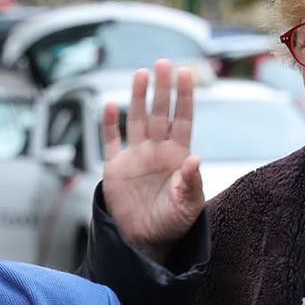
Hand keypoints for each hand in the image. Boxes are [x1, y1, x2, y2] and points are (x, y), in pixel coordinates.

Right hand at [100, 59, 203, 263]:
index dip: (185, 97)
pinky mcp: (115, 168)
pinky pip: (111, 140)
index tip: (187, 74)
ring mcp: (136, 157)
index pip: (182, 119)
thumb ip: (191, 182)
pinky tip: (111, 105)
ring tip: (140, 74)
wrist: (145, 241)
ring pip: (138, 120)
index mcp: (178, 156)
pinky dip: (110, 123)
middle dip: (162, 88)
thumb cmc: (173, 223)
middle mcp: (157, 151)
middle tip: (162, 63)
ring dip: (139, 97)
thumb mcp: (188, 206)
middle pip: (160, 112)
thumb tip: (195, 159)